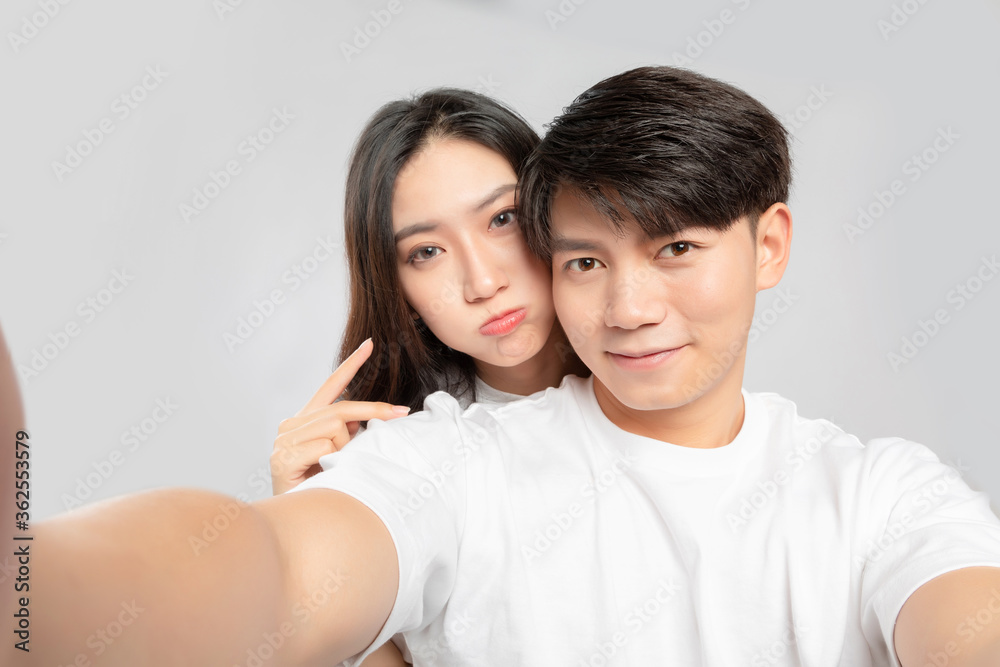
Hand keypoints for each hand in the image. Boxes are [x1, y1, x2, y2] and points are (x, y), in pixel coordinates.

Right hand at [271, 339, 409, 493]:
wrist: (297, 523)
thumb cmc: (323, 488)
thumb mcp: (341, 454)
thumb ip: (349, 433)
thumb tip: (368, 420)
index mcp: (305, 421)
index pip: (330, 386)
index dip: (351, 365)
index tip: (370, 345)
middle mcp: (291, 425)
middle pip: (341, 408)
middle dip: (375, 412)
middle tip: (402, 414)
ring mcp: (284, 440)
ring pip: (335, 427)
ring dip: (347, 447)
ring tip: (337, 467)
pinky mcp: (283, 457)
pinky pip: (325, 447)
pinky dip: (334, 458)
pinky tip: (324, 472)